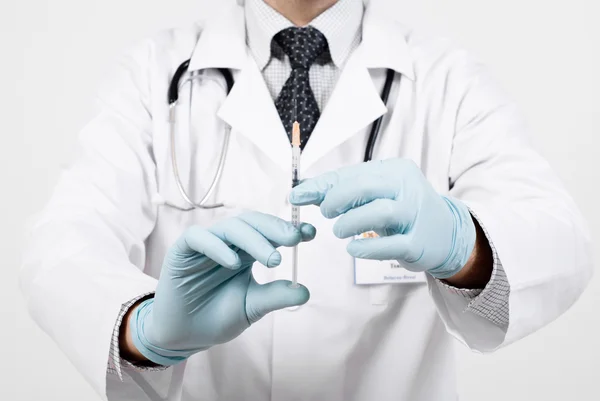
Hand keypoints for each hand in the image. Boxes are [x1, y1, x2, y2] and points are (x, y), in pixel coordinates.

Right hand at [128, 212, 315, 365]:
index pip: (269, 231)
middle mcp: (228, 242)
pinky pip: (199, 237)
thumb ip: (275, 296)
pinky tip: (233, 262)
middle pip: (252, 222)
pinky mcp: (182, 250)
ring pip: (231, 227)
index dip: (289, 228)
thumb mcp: (252, 307)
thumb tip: (305, 291)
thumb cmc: (217, 317)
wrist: (184, 336)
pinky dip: (217, 246)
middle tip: (295, 239)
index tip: (311, 232)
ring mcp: (205, 243)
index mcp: (246, 251)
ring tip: (272, 259)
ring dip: (254, 239)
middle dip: (275, 228)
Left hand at [290, 158, 475, 278]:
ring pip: (379, 212)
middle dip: (337, 199)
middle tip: (325, 213)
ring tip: (339, 231)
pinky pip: (391, 244)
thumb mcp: (375, 195)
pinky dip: (367, 248)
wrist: (446, 234)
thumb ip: (340, 191)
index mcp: (394, 170)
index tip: (295, 196)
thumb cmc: (400, 211)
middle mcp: (408, 187)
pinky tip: (353, 250)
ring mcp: (415, 215)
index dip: (321, 185)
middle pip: (365, 186)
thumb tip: (299, 191)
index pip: (352, 173)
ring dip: (351, 222)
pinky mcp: (419, 242)